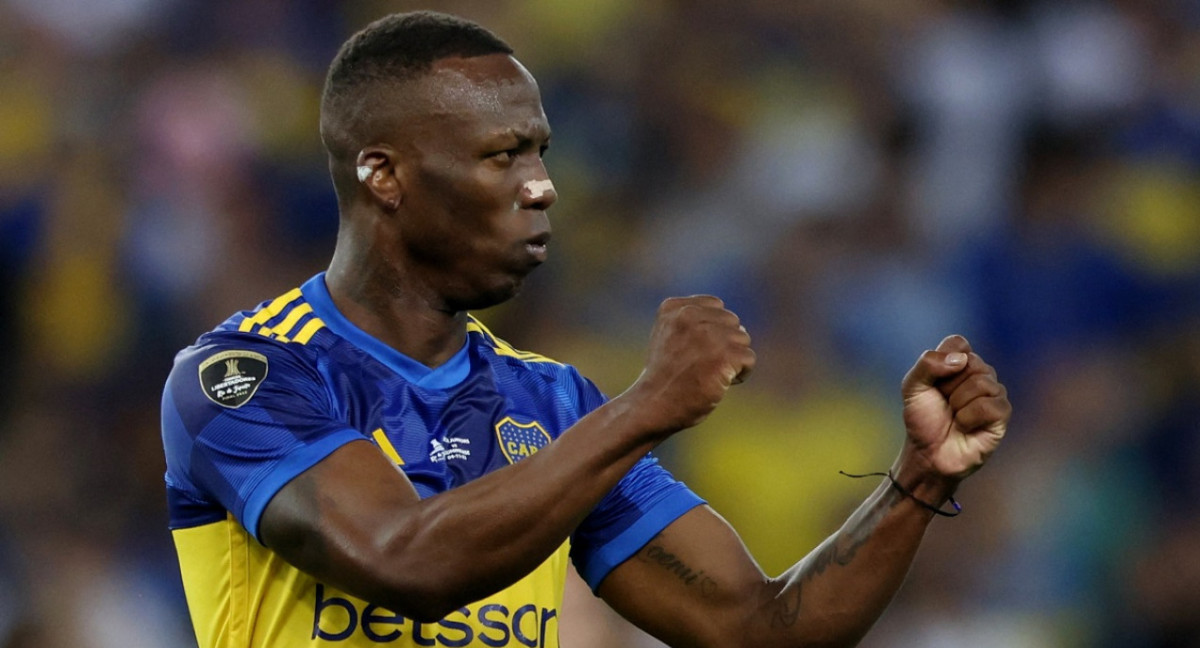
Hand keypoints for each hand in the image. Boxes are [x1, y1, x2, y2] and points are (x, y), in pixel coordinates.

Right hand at [625, 296, 755, 435]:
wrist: (651, 407)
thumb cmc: (664, 377)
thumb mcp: (669, 336)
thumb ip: (693, 321)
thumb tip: (738, 326)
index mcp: (674, 307)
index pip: (716, 306)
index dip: (713, 330)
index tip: (694, 351)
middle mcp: (689, 316)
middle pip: (732, 322)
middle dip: (725, 343)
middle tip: (701, 366)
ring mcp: (707, 336)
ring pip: (743, 339)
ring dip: (732, 360)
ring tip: (708, 375)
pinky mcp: (722, 356)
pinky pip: (748, 358)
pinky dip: (740, 374)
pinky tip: (719, 384)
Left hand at [899, 335, 1008, 480]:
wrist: (928, 453)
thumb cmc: (923, 419)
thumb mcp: (912, 386)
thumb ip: (927, 363)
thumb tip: (961, 359)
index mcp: (960, 363)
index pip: (958, 343)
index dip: (941, 362)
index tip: (933, 383)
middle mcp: (981, 374)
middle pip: (970, 362)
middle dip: (948, 386)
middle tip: (944, 404)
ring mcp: (994, 393)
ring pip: (980, 383)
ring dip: (958, 403)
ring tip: (955, 416)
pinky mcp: (1002, 414)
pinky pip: (988, 405)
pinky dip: (969, 418)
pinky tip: (966, 427)